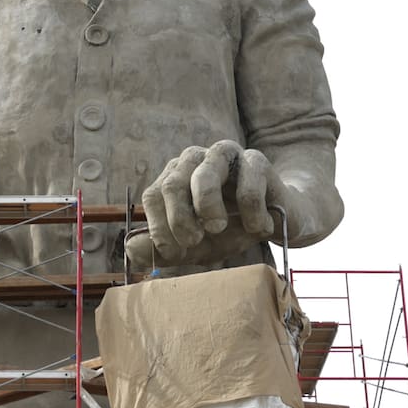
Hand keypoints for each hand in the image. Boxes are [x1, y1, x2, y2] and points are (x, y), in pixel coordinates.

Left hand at [126, 140, 290, 269]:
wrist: (278, 222)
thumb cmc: (232, 229)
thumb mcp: (196, 245)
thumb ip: (165, 249)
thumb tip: (129, 250)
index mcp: (176, 176)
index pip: (154, 195)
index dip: (159, 226)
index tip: (174, 252)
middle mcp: (196, 160)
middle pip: (173, 183)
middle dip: (180, 219)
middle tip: (195, 241)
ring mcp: (226, 155)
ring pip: (204, 174)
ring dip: (208, 208)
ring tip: (219, 229)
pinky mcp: (257, 160)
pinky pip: (247, 187)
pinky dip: (250, 215)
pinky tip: (258, 228)